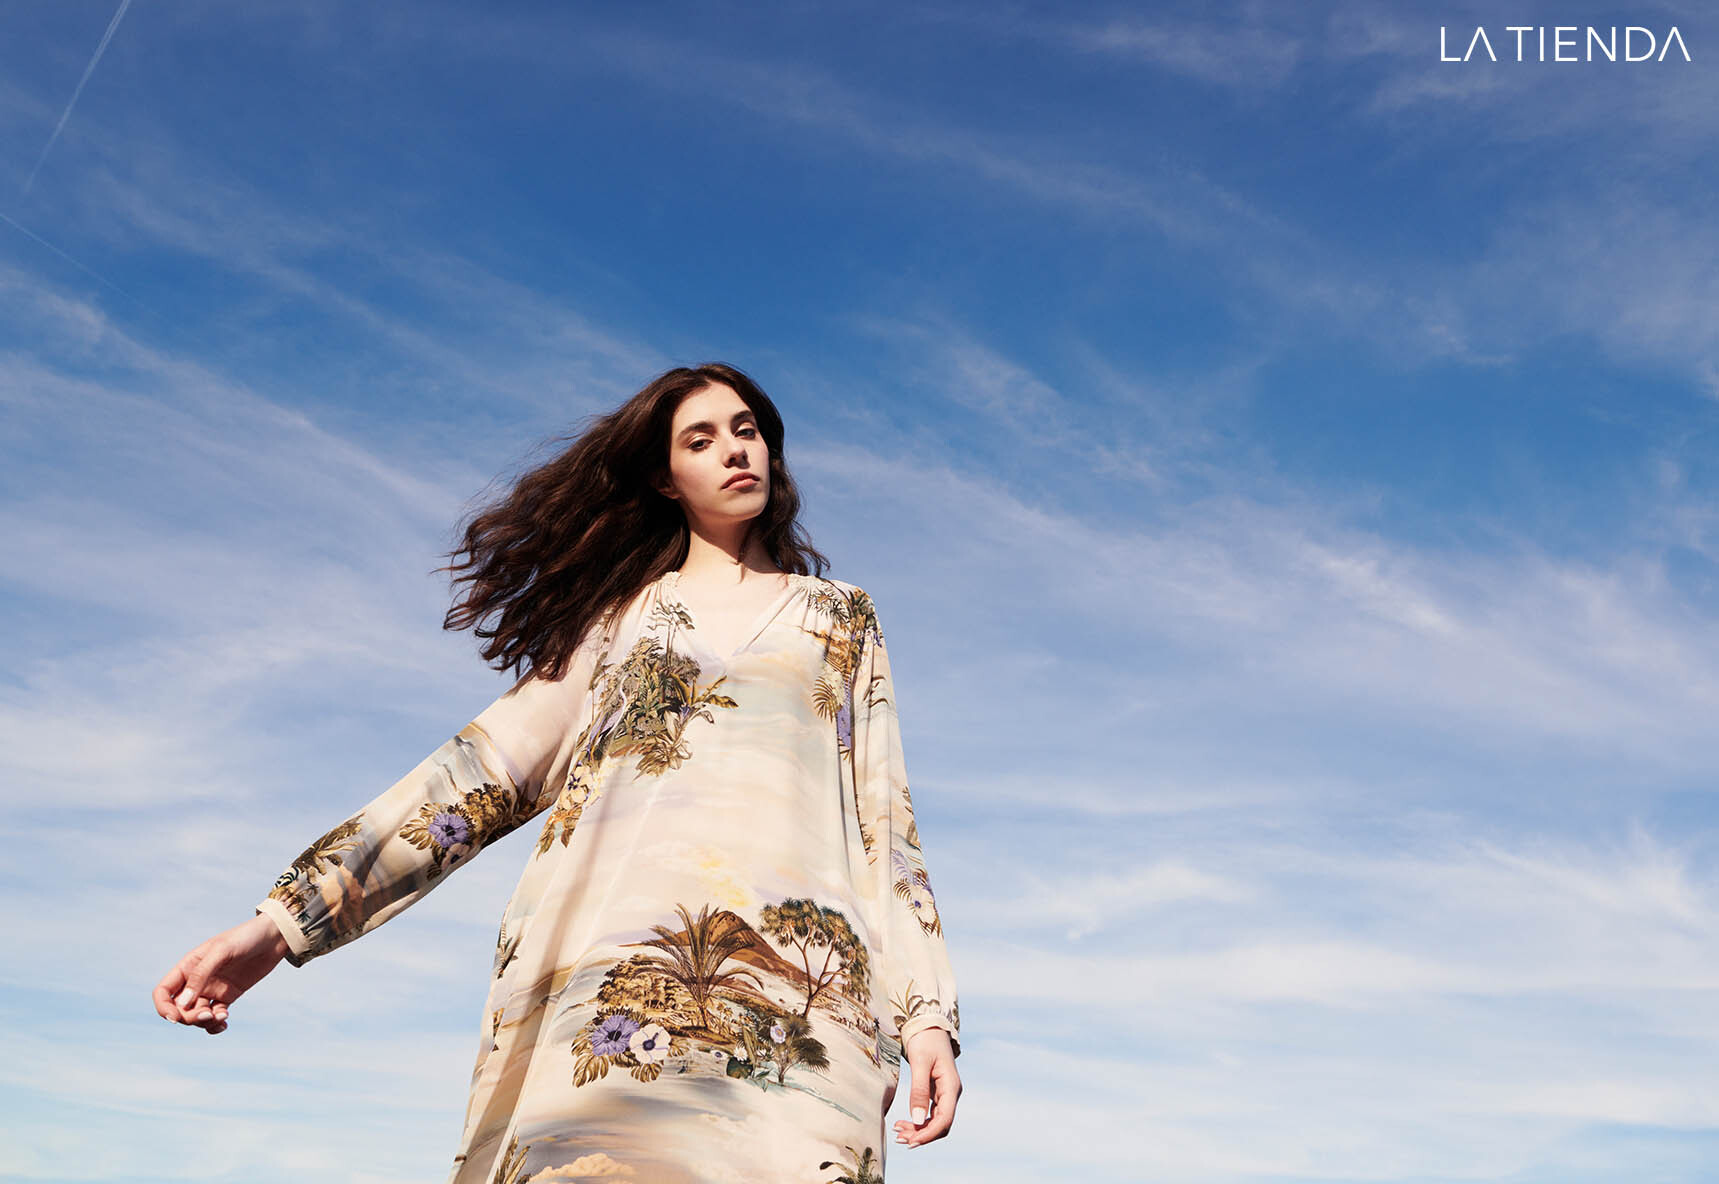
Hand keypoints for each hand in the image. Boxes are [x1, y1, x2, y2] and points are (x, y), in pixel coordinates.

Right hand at [153, 913, 289, 1034]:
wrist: (274, 937)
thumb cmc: (246, 937)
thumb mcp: (222, 951)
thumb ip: (201, 975)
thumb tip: (183, 1004)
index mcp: (188, 966)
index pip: (163, 992)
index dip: (163, 1007)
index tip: (175, 1017)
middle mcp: (196, 980)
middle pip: (179, 1008)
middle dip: (189, 1017)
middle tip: (208, 1014)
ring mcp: (212, 989)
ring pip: (196, 1015)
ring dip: (204, 1022)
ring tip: (222, 1016)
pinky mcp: (228, 996)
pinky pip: (215, 1016)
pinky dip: (215, 1024)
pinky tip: (224, 1022)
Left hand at [892, 1026, 960, 1149]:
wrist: (928, 1025)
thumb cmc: (925, 1040)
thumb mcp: (920, 1063)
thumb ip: (919, 1091)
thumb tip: (918, 1119)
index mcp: (951, 1087)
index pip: (944, 1120)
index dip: (928, 1134)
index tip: (911, 1141)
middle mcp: (951, 1093)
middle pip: (940, 1124)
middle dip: (921, 1134)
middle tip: (899, 1138)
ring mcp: (945, 1093)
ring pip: (935, 1121)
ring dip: (918, 1130)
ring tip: (898, 1132)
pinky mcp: (937, 1092)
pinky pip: (930, 1113)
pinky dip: (918, 1121)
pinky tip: (904, 1123)